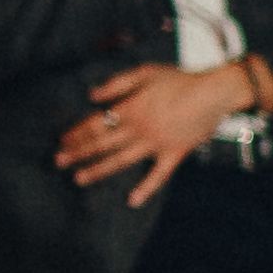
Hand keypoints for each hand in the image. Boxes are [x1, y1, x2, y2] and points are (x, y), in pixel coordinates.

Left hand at [54, 58, 249, 203]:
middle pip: (101, 143)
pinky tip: (132, 200)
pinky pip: (158, 175)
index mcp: (130, 109)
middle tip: (59, 162)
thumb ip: (117, 83)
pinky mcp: (173, 154)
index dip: (77, 133)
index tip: (62, 141)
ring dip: (98, 170)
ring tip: (79, 179)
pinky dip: (146, 188)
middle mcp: (138, 129)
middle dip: (78, 152)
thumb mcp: (145, 72)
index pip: (95, 124)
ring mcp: (155, 144)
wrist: (213, 93)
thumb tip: (93, 95)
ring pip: (121, 160)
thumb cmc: (180, 80)